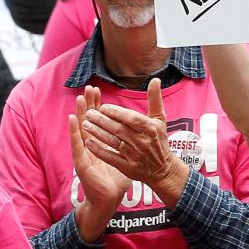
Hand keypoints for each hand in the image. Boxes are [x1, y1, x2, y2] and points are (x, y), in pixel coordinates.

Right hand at [69, 85, 130, 240]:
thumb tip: (141, 128)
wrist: (110, 198)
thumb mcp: (128, 153)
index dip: (97, 105)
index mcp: (102, 141)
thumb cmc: (118, 176)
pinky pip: (77, 144)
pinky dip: (74, 131)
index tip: (98, 89)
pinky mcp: (82, 162)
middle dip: (88, 104)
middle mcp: (92, 145)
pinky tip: (72, 120)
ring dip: (79, 113)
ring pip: (81, 129)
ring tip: (79, 98)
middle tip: (88, 88)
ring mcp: (85, 153)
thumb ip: (132, 140)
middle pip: (88, 120)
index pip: (99, 119)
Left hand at [82, 79, 190, 206]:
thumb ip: (155, 99)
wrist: (162, 169)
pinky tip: (88, 143)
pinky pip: (110, 157)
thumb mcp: (160, 119)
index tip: (103, 106)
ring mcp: (135, 156)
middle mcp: (143, 142)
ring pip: (113, 142)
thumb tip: (155, 79)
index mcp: (151, 128)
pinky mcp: (128, 168)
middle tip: (89, 113)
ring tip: (85, 124)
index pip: (131, 118)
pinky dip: (99, 150)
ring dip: (97, 133)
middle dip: (102, 121)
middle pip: (119, 129)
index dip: (117, 112)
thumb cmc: (159, 139)